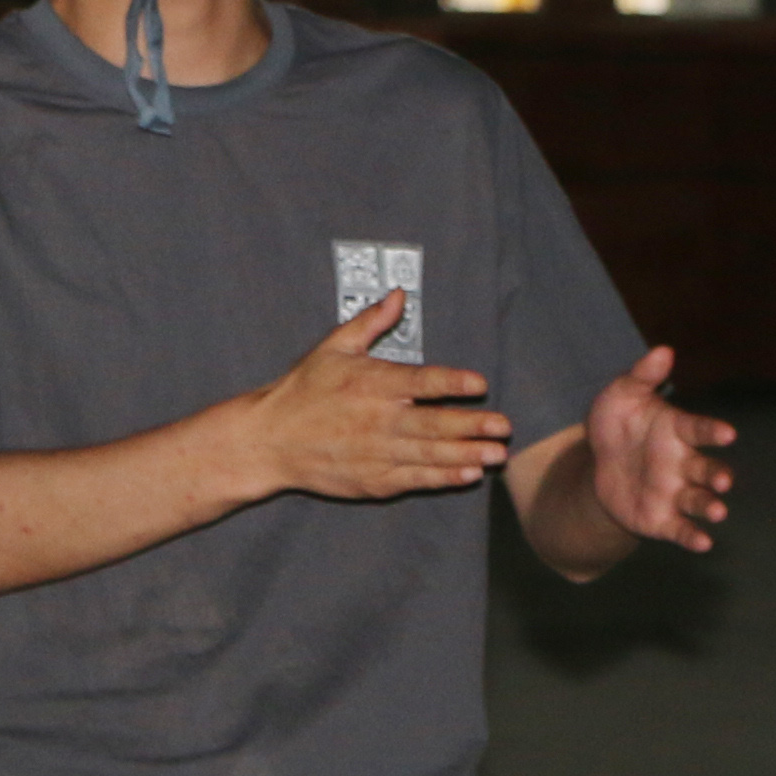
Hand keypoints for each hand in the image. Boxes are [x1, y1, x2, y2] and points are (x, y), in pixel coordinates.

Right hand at [240, 295, 505, 503]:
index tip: (480, 384)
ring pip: (431, 454)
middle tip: (505, 427)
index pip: (422, 381)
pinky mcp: (373, 479)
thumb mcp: (334, 348)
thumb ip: (371, 323)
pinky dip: (442, 478)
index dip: (453, 383)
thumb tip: (398, 295)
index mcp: (373, 383)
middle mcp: (379, 419)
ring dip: (467, 455)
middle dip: (474, 426)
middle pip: (435, 423)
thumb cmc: (304, 390)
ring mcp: (377, 452)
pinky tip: (467, 475)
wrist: (270, 440)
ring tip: (496, 454)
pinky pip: (415, 479)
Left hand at [576, 345, 731, 550]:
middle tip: (724, 481)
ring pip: (699, 501)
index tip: (727, 434)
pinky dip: (693, 536)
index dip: (712, 432)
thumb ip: (643, 375)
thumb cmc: (618, 425)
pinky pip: (681, 528)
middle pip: (706, 470)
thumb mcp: (622, 394)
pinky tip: (703, 543)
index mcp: (676, 431)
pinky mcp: (663, 519)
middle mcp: (682, 463)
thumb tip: (664, 350)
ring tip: (719, 512)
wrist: (597, 466)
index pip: (698, 430)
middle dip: (717, 475)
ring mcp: (674, 493)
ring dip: (710, 506)